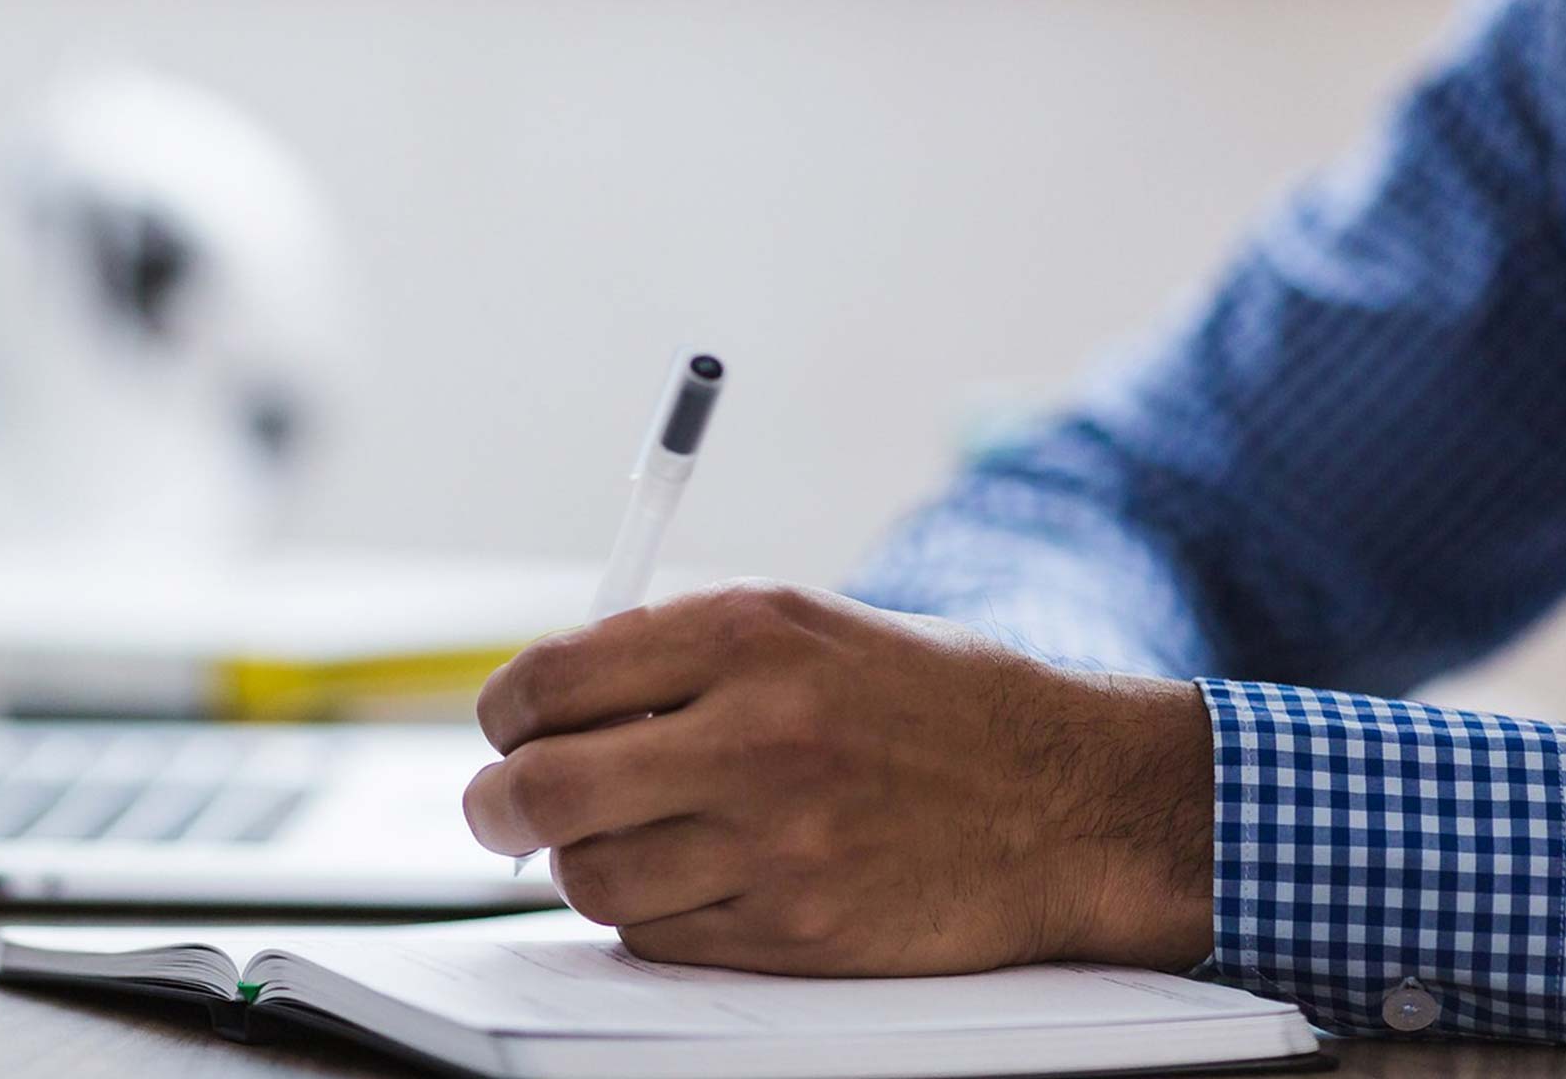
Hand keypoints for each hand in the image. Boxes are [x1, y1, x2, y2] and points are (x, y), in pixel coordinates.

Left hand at [463, 581, 1213, 975]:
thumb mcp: (807, 628)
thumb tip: (544, 706)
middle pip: (542, 789)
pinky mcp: (796, 933)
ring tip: (622, 839)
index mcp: (748, 633)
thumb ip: (676, 655)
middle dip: (497, 804)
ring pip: (590, 877)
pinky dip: (651, 916)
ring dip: (582, 864)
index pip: (550, 680)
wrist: (1068, 800)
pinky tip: (695, 879)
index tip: (508, 728)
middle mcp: (754, 733)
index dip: (505, 713)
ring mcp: (775, 842)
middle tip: (501, 808)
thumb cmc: (930, 704)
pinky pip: (657, 937)